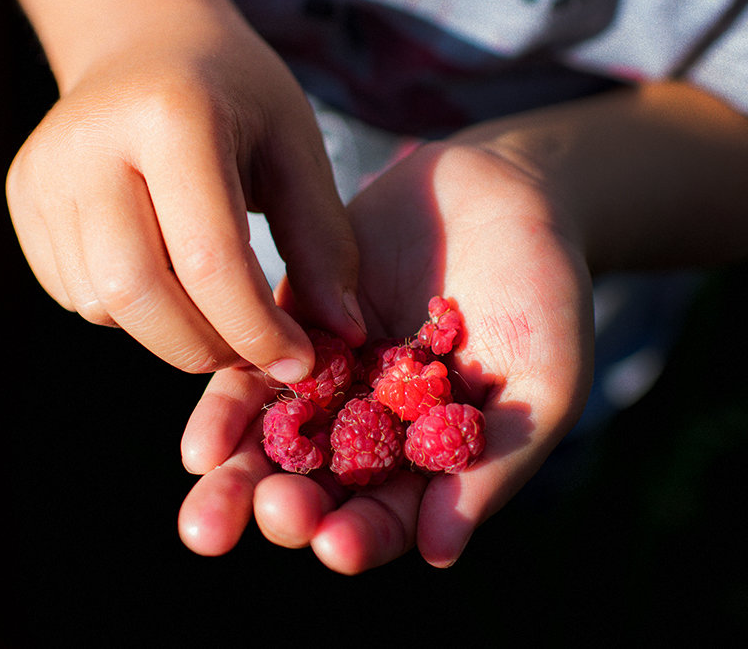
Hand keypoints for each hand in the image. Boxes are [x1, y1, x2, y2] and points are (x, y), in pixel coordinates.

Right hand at [5, 0, 363, 379]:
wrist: (145, 44)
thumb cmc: (233, 97)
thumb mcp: (295, 150)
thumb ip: (323, 244)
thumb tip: (342, 335)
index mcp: (172, 116)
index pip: (210, 258)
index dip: (256, 329)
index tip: (296, 363)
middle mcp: (90, 143)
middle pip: (138, 295)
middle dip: (203, 346)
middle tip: (247, 349)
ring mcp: (44, 172)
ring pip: (102, 305)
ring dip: (166, 329)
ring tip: (210, 300)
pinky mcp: (21, 199)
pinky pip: (73, 294)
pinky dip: (128, 309)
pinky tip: (162, 271)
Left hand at [178, 140, 594, 571]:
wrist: (506, 194)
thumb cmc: (545, 295)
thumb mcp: (543, 383)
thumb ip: (493, 463)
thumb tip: (438, 554)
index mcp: (427, 458)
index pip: (388, 515)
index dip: (363, 536)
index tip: (337, 546)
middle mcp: (370, 430)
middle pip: (318, 489)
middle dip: (289, 511)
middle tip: (274, 514)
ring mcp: (329, 380)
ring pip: (273, 442)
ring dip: (239, 478)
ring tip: (208, 505)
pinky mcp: (294, 328)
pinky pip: (252, 374)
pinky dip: (227, 411)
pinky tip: (202, 445)